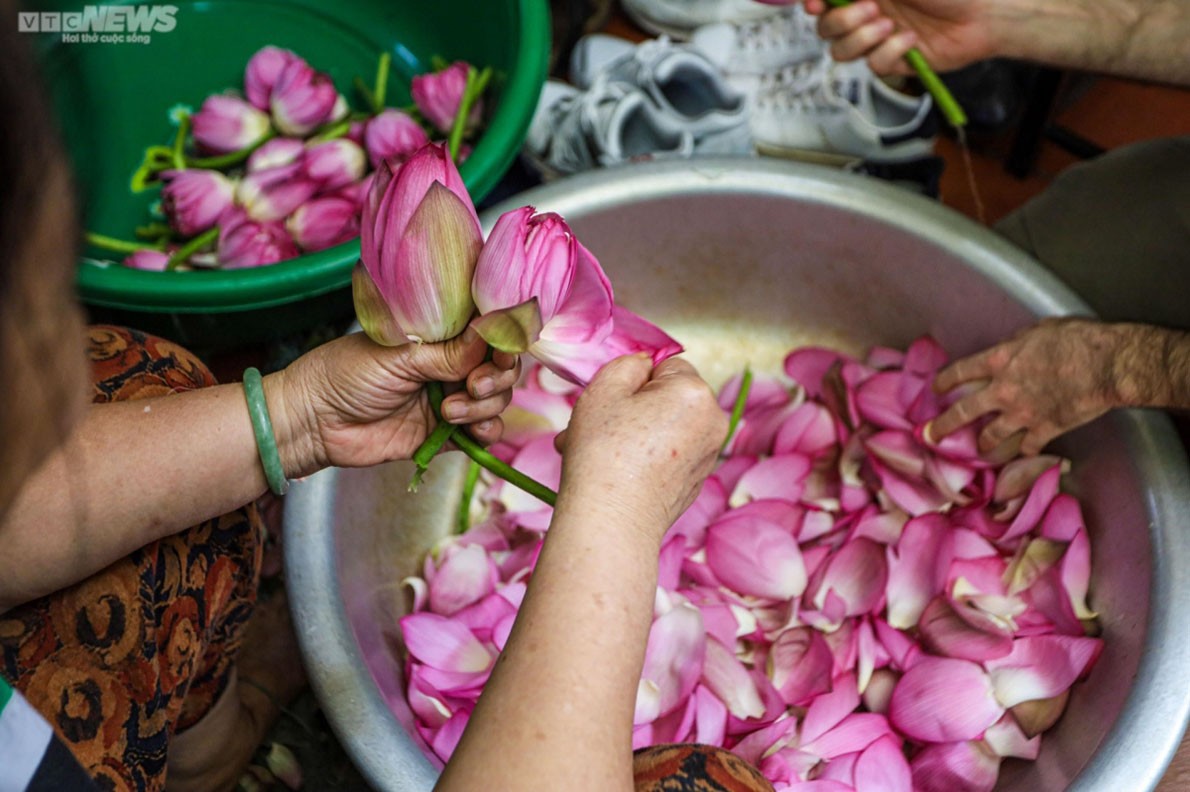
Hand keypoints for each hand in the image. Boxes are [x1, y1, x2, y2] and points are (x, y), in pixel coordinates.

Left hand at [270, 328, 519, 476]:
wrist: (315, 423)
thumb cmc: (345, 374)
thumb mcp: (399, 356)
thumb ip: (448, 353)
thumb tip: (491, 334)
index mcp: (438, 336)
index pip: (487, 332)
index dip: (502, 339)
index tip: (500, 348)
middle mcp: (449, 365)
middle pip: (501, 368)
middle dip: (497, 376)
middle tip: (473, 384)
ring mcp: (450, 399)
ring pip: (496, 400)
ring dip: (485, 406)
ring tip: (448, 412)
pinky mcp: (446, 434)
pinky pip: (483, 433)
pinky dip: (486, 431)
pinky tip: (468, 430)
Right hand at [555, 354, 727, 538]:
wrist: (611, 522)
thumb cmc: (604, 454)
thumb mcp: (603, 388)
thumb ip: (627, 363)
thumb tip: (643, 365)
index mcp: (696, 393)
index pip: (665, 365)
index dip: (633, 379)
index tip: (611, 400)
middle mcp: (713, 422)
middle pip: (666, 397)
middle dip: (630, 407)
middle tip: (593, 424)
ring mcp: (707, 455)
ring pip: (663, 426)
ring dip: (630, 431)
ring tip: (590, 449)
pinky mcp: (695, 482)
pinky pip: (667, 454)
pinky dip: (642, 456)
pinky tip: (612, 470)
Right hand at [805, 0, 995, 74]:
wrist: (985, 13)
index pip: (824, 1)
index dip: (812, 3)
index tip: (814, 3)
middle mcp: (868, 12)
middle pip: (825, 27)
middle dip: (841, 20)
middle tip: (871, 9)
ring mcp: (878, 38)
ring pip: (841, 51)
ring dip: (861, 38)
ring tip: (889, 25)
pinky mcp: (893, 61)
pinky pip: (873, 65)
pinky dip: (889, 52)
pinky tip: (911, 41)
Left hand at [927, 318, 1125, 456]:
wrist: (1106, 365)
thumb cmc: (1077, 339)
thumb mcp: (1039, 331)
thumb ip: (1020, 344)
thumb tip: (1017, 349)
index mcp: (1000, 360)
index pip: (961, 371)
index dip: (944, 381)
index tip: (935, 388)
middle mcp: (1003, 390)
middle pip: (963, 411)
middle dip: (943, 425)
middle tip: (930, 436)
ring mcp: (1022, 414)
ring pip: (991, 436)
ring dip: (983, 444)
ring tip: (980, 449)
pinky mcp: (1044, 430)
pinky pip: (1027, 448)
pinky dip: (1024, 452)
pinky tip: (1022, 455)